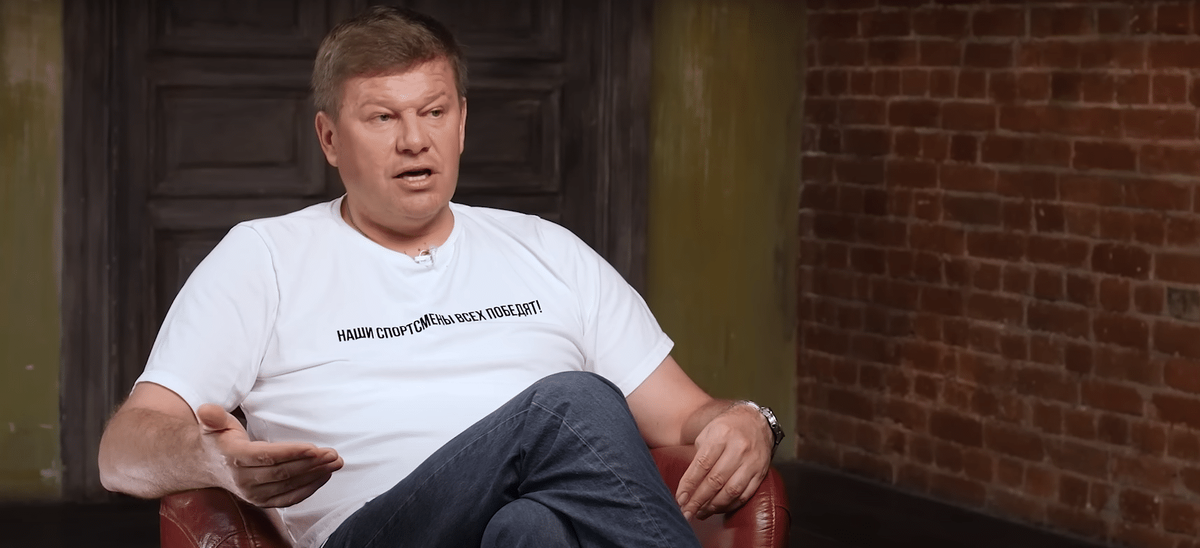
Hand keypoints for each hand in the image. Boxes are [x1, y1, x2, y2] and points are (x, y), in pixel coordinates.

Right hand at [197, 404, 342, 507]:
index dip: (292, 453)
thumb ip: (212, 416)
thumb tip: (206, 411)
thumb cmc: (217, 439)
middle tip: (333, 454)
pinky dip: (309, 488)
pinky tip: (324, 476)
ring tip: (335, 462)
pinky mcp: (262, 501)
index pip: (267, 456)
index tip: (314, 448)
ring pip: (289, 486)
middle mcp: (243, 480)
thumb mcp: (212, 424)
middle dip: (311, 463)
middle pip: (283, 472)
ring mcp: (253, 494)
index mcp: (235, 458)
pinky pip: (289, 498)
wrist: (207, 466)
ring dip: (315, 475)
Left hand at [674, 403, 771, 519]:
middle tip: (687, 512)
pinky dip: (730, 505)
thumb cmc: (726, 429)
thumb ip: (698, 458)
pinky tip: (719, 509)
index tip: (680, 499)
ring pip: (731, 491)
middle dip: (698, 500)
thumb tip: (687, 488)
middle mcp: (738, 448)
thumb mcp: (708, 434)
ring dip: (714, 506)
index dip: (689, 485)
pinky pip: (745, 494)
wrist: (755, 422)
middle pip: (715, 480)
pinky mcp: (761, 472)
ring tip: (701, 513)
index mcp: (721, 435)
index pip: (702, 465)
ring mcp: (752, 461)